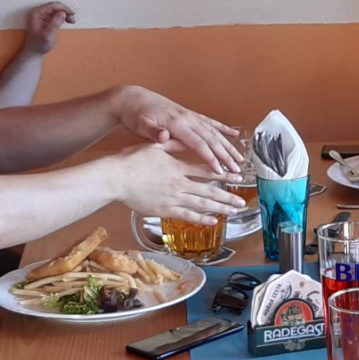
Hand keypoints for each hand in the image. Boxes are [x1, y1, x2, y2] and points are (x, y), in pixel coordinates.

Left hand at [21, 2, 74, 55]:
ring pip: (58, 9)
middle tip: (72, 19)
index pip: (52, 6)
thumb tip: (63, 13)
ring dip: (66, 13)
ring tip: (71, 20)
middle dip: (65, 11)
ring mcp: (44, 14)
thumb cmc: (39, 44)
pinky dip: (64, 16)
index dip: (63, 8)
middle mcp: (39, 12)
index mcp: (37, 13)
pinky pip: (58, 13)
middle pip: (56, 6)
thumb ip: (55, 24)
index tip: (71, 14)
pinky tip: (69, 20)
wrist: (36, 50)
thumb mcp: (48, 35)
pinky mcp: (48, 18)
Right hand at [105, 143, 244, 223]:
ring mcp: (173, 198)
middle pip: (209, 190)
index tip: (236, 176)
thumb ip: (171, 145)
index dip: (223, 174)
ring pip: (202, 204)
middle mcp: (179, 183)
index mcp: (178, 167)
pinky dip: (202, 218)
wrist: (117, 177)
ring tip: (234, 210)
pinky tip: (214, 220)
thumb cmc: (131, 161)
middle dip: (227, 195)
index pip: (205, 171)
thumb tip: (184, 139)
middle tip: (241, 200)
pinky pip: (188, 215)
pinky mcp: (165, 210)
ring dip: (220, 208)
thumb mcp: (154, 147)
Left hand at [111, 86, 240, 172]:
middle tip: (236, 170)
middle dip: (226, 155)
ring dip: (228, 146)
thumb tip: (164, 136)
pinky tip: (234, 134)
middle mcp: (187, 118)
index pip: (198, 143)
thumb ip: (153, 132)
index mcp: (176, 123)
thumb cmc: (135, 114)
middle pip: (212, 139)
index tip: (220, 170)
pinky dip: (223, 129)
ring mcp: (190, 116)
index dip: (211, 158)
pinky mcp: (190, 114)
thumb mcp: (140, 125)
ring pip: (215, 132)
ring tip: (240, 159)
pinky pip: (210, 122)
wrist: (133, 98)